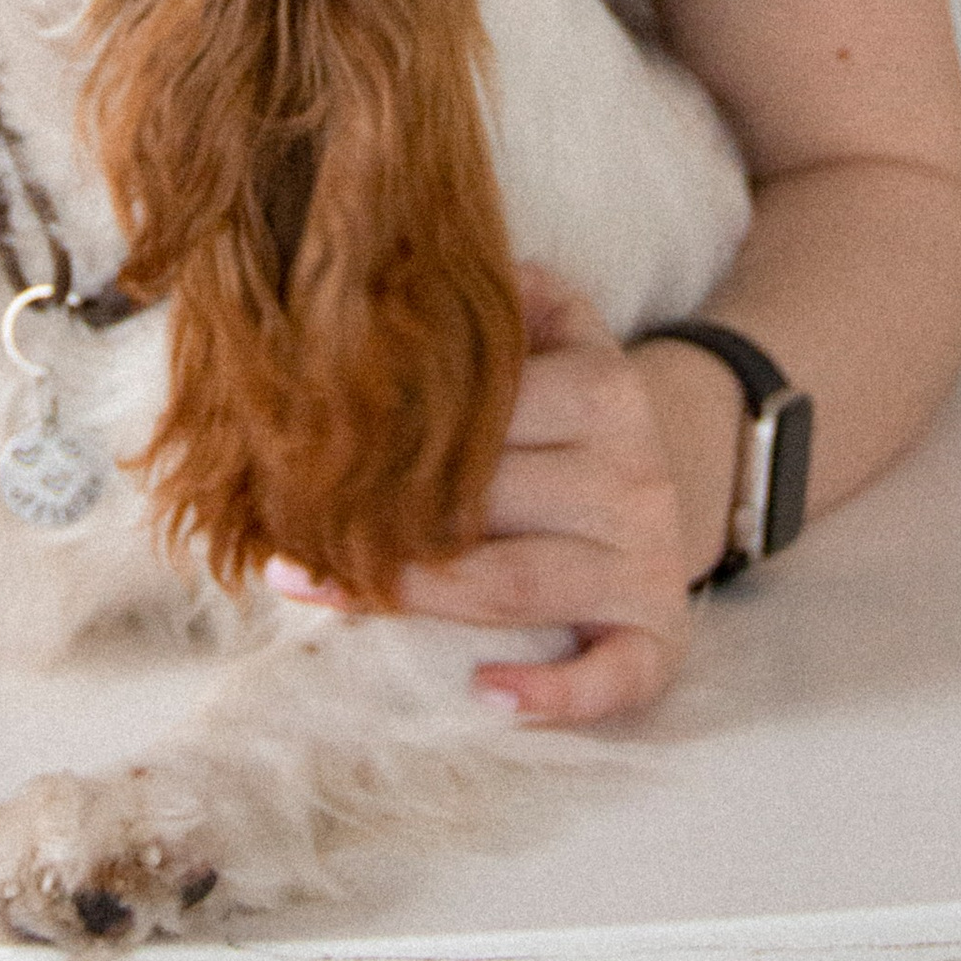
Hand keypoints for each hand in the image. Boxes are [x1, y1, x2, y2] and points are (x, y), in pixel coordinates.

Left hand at [273, 265, 726, 722]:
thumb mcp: (561, 333)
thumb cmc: (575, 412)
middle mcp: (633, 475)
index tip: (298, 444)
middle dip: (377, 517)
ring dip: (416, 596)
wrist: (675, 480)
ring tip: (320, 588)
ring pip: (519, 584)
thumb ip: (506, 295)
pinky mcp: (660, 637)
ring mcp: (647, 561)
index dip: (387, 429)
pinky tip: (487, 693)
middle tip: (284, 526)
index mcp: (604, 390)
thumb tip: (415, 265)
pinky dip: (557, 695)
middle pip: (487, 502)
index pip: (488, 410)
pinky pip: (617, 676)